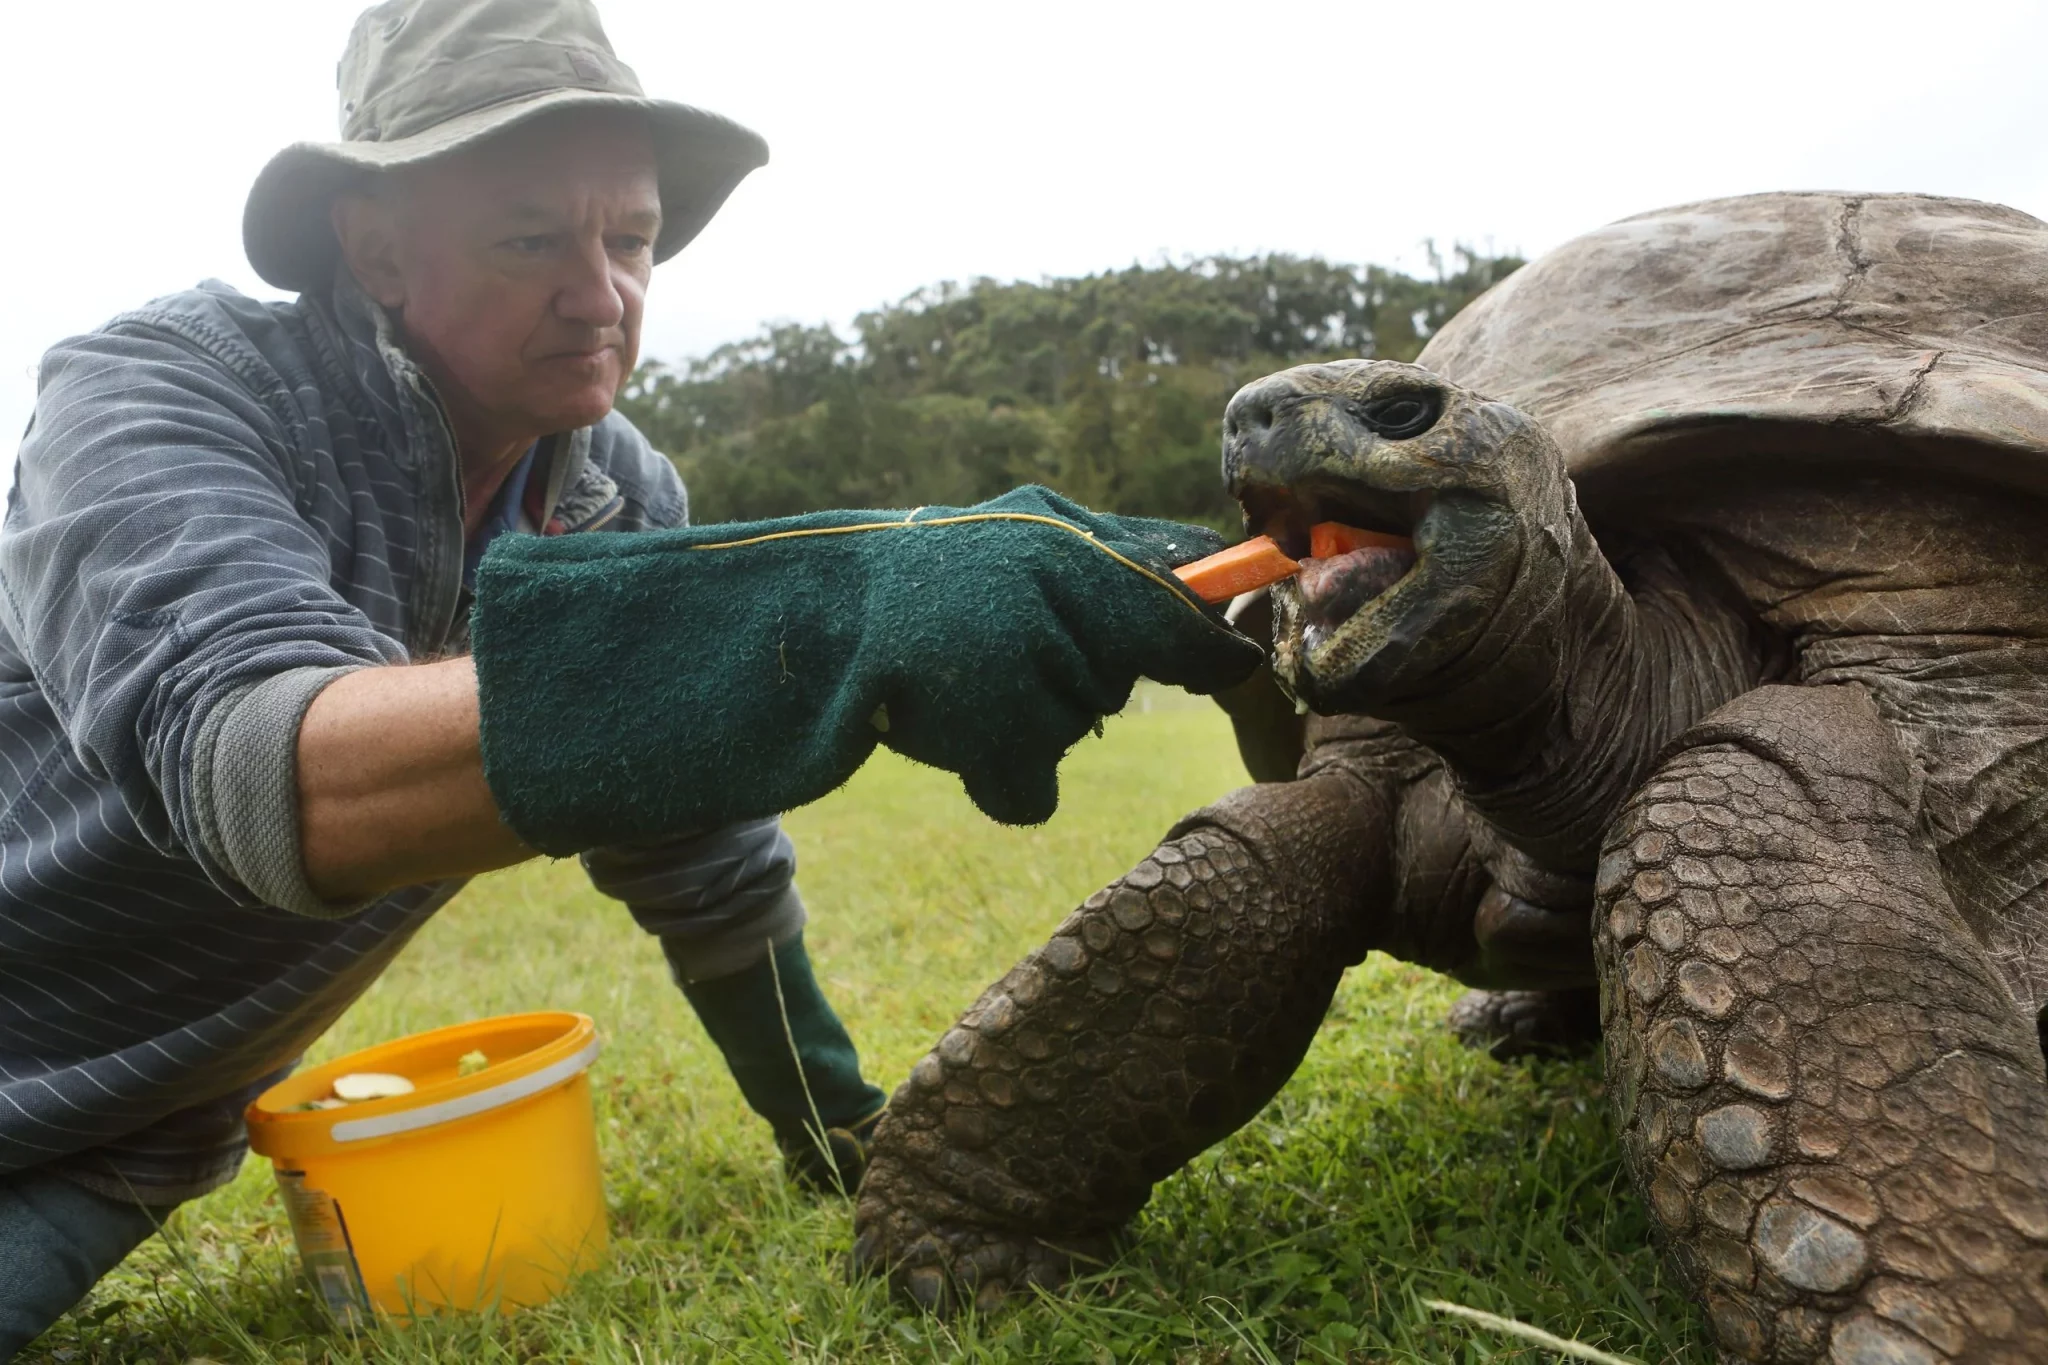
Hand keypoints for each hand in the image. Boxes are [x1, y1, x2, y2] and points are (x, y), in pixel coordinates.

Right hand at [471, 486, 1263, 850]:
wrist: (765, 637)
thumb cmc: (891, 608)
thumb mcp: (1003, 568)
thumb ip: (1095, 581)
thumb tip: (1220, 609)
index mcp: (1049, 522)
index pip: (1177, 565)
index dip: (1228, 621)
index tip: (1257, 663)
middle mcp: (1041, 555)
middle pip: (1126, 655)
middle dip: (1078, 679)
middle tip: (987, 666)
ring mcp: (1007, 626)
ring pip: (1070, 715)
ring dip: (1019, 728)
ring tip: (942, 693)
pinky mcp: (976, 702)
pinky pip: (1027, 773)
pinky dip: (992, 773)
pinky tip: (932, 730)